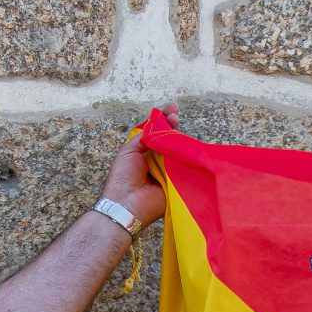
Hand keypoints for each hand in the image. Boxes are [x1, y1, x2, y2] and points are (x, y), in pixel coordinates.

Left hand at [102, 103, 176, 227]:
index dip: (164, 121)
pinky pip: (185, 167)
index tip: (172, 109)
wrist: (126, 202)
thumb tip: (158, 125)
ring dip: (180, 139)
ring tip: (178, 125)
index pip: (157, 133)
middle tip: (175, 116)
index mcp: (145, 153)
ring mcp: (169, 171)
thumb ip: (144, 136)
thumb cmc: (123, 176)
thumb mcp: (129, 150)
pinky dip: (187, 156)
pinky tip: (187, 144)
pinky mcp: (178, 182)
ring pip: (178, 151)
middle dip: (173, 126)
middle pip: (170, 140)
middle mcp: (158, 161)